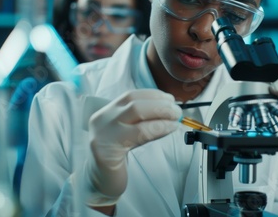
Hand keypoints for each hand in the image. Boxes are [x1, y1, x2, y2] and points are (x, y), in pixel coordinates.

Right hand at [83, 89, 181, 206]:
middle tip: (177, 111)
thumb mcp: (128, 134)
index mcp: (106, 113)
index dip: (153, 95)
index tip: (170, 100)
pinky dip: (158, 128)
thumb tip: (169, 111)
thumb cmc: (117, 158)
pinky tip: (169, 129)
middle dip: (160, 104)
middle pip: (135, 103)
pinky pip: (138, 134)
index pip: (131, 96)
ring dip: (162, 114)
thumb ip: (141, 121)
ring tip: (176, 119)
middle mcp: (102, 119)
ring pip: (136, 113)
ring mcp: (103, 134)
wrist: (100, 183)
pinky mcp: (108, 150)